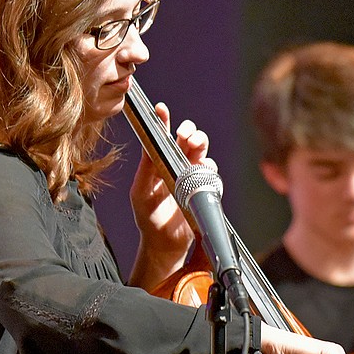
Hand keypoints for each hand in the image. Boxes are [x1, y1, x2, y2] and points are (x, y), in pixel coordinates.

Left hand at [128, 103, 214, 289]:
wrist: (164, 244)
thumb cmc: (148, 217)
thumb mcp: (141, 193)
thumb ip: (146, 169)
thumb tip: (148, 147)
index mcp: (159, 162)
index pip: (162, 137)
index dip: (163, 121)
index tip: (161, 109)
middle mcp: (177, 165)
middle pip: (189, 140)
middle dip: (190, 132)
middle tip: (186, 134)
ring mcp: (193, 177)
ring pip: (203, 153)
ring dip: (201, 147)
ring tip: (196, 149)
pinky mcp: (204, 189)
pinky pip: (212, 175)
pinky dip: (209, 171)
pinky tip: (203, 173)